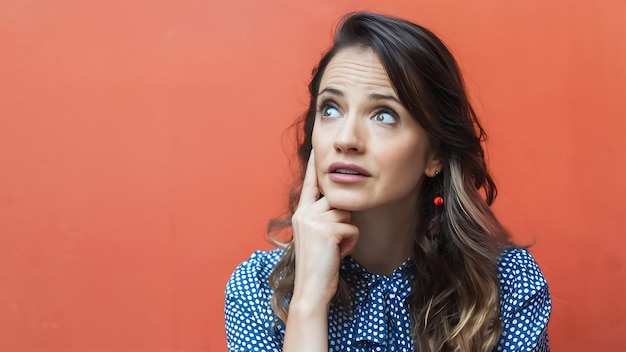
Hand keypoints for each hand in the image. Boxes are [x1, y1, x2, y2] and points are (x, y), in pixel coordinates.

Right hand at [290, 150, 359, 306]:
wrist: (311, 289)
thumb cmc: (318, 266)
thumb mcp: (316, 236)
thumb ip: (322, 218)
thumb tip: (339, 204)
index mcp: (300, 213)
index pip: (309, 184)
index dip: (313, 166)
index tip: (316, 149)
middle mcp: (304, 213)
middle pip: (337, 200)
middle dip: (343, 220)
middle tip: (332, 244)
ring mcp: (313, 220)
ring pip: (347, 214)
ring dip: (348, 233)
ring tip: (335, 249)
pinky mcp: (326, 230)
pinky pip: (352, 228)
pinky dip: (351, 242)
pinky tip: (338, 254)